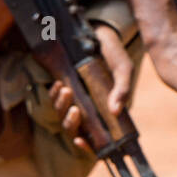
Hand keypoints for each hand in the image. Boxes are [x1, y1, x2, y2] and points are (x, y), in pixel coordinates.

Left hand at [48, 23, 134, 154]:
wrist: (99, 30)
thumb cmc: (114, 52)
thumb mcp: (123, 69)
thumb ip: (122, 89)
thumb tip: (115, 111)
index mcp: (106, 109)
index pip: (96, 136)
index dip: (88, 145)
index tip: (80, 140)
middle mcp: (89, 106)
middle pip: (74, 127)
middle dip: (70, 122)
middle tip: (75, 109)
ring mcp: (76, 97)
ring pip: (62, 114)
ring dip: (61, 106)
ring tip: (65, 90)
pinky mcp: (65, 85)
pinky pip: (53, 98)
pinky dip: (54, 95)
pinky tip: (59, 84)